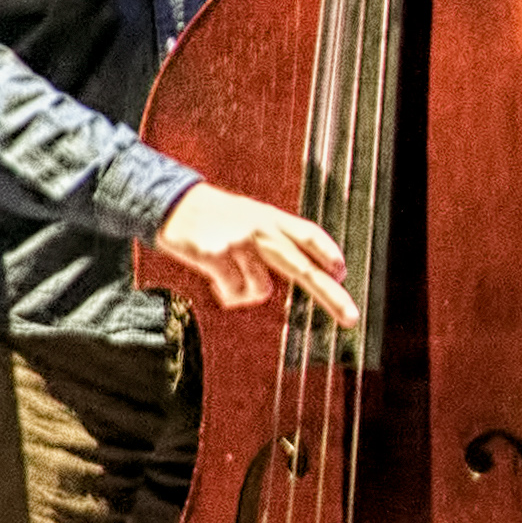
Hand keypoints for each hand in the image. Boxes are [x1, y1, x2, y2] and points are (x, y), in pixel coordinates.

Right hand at [149, 183, 357, 323]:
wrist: (171, 203)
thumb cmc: (215, 215)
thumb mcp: (252, 215)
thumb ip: (278, 237)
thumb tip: (310, 268)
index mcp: (272, 218)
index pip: (310, 235)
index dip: (329, 254)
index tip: (342, 274)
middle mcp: (261, 230)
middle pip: (305, 268)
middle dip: (331, 297)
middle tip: (350, 318)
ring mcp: (239, 244)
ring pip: (263, 290)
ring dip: (248, 292)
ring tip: (230, 275)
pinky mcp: (216, 257)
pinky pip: (235, 293)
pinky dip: (228, 294)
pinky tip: (216, 281)